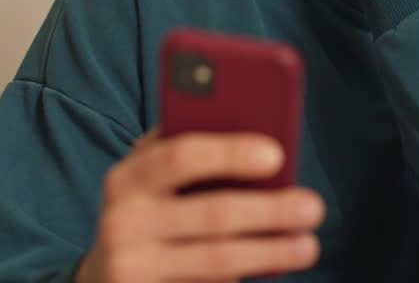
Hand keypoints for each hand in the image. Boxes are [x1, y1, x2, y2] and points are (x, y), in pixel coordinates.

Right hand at [76, 131, 324, 282]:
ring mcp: (130, 268)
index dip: (231, 154)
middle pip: (212, 214)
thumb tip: (265, 149)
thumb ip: (192, 157)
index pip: (181, 156)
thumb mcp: (155, 180)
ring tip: (308, 246)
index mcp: (128, 177)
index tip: (277, 155)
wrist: (105, 274)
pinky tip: (274, 269)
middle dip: (270, 210)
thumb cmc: (150, 212)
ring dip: (270, 251)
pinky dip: (243, 281)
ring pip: (217, 260)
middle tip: (313, 207)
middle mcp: (122, 222)